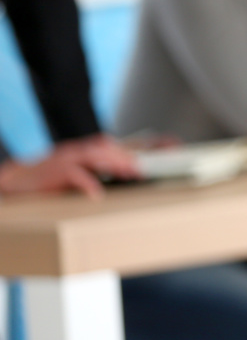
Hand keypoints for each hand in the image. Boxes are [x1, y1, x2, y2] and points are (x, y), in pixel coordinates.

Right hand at [0, 135, 139, 197]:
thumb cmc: (44, 178)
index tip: (139, 160)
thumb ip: (89, 170)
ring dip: (113, 165)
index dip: (124, 151)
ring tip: (128, 174)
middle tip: (139, 170)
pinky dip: (88, 184)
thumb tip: (113, 175)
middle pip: (103, 149)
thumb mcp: (69, 170)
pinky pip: (74, 175)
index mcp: (77, 150)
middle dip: (123, 158)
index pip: (105, 145)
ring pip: (93, 157)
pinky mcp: (54, 172)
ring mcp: (63, 160)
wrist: (14, 181)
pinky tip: (98, 194)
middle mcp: (72, 151)